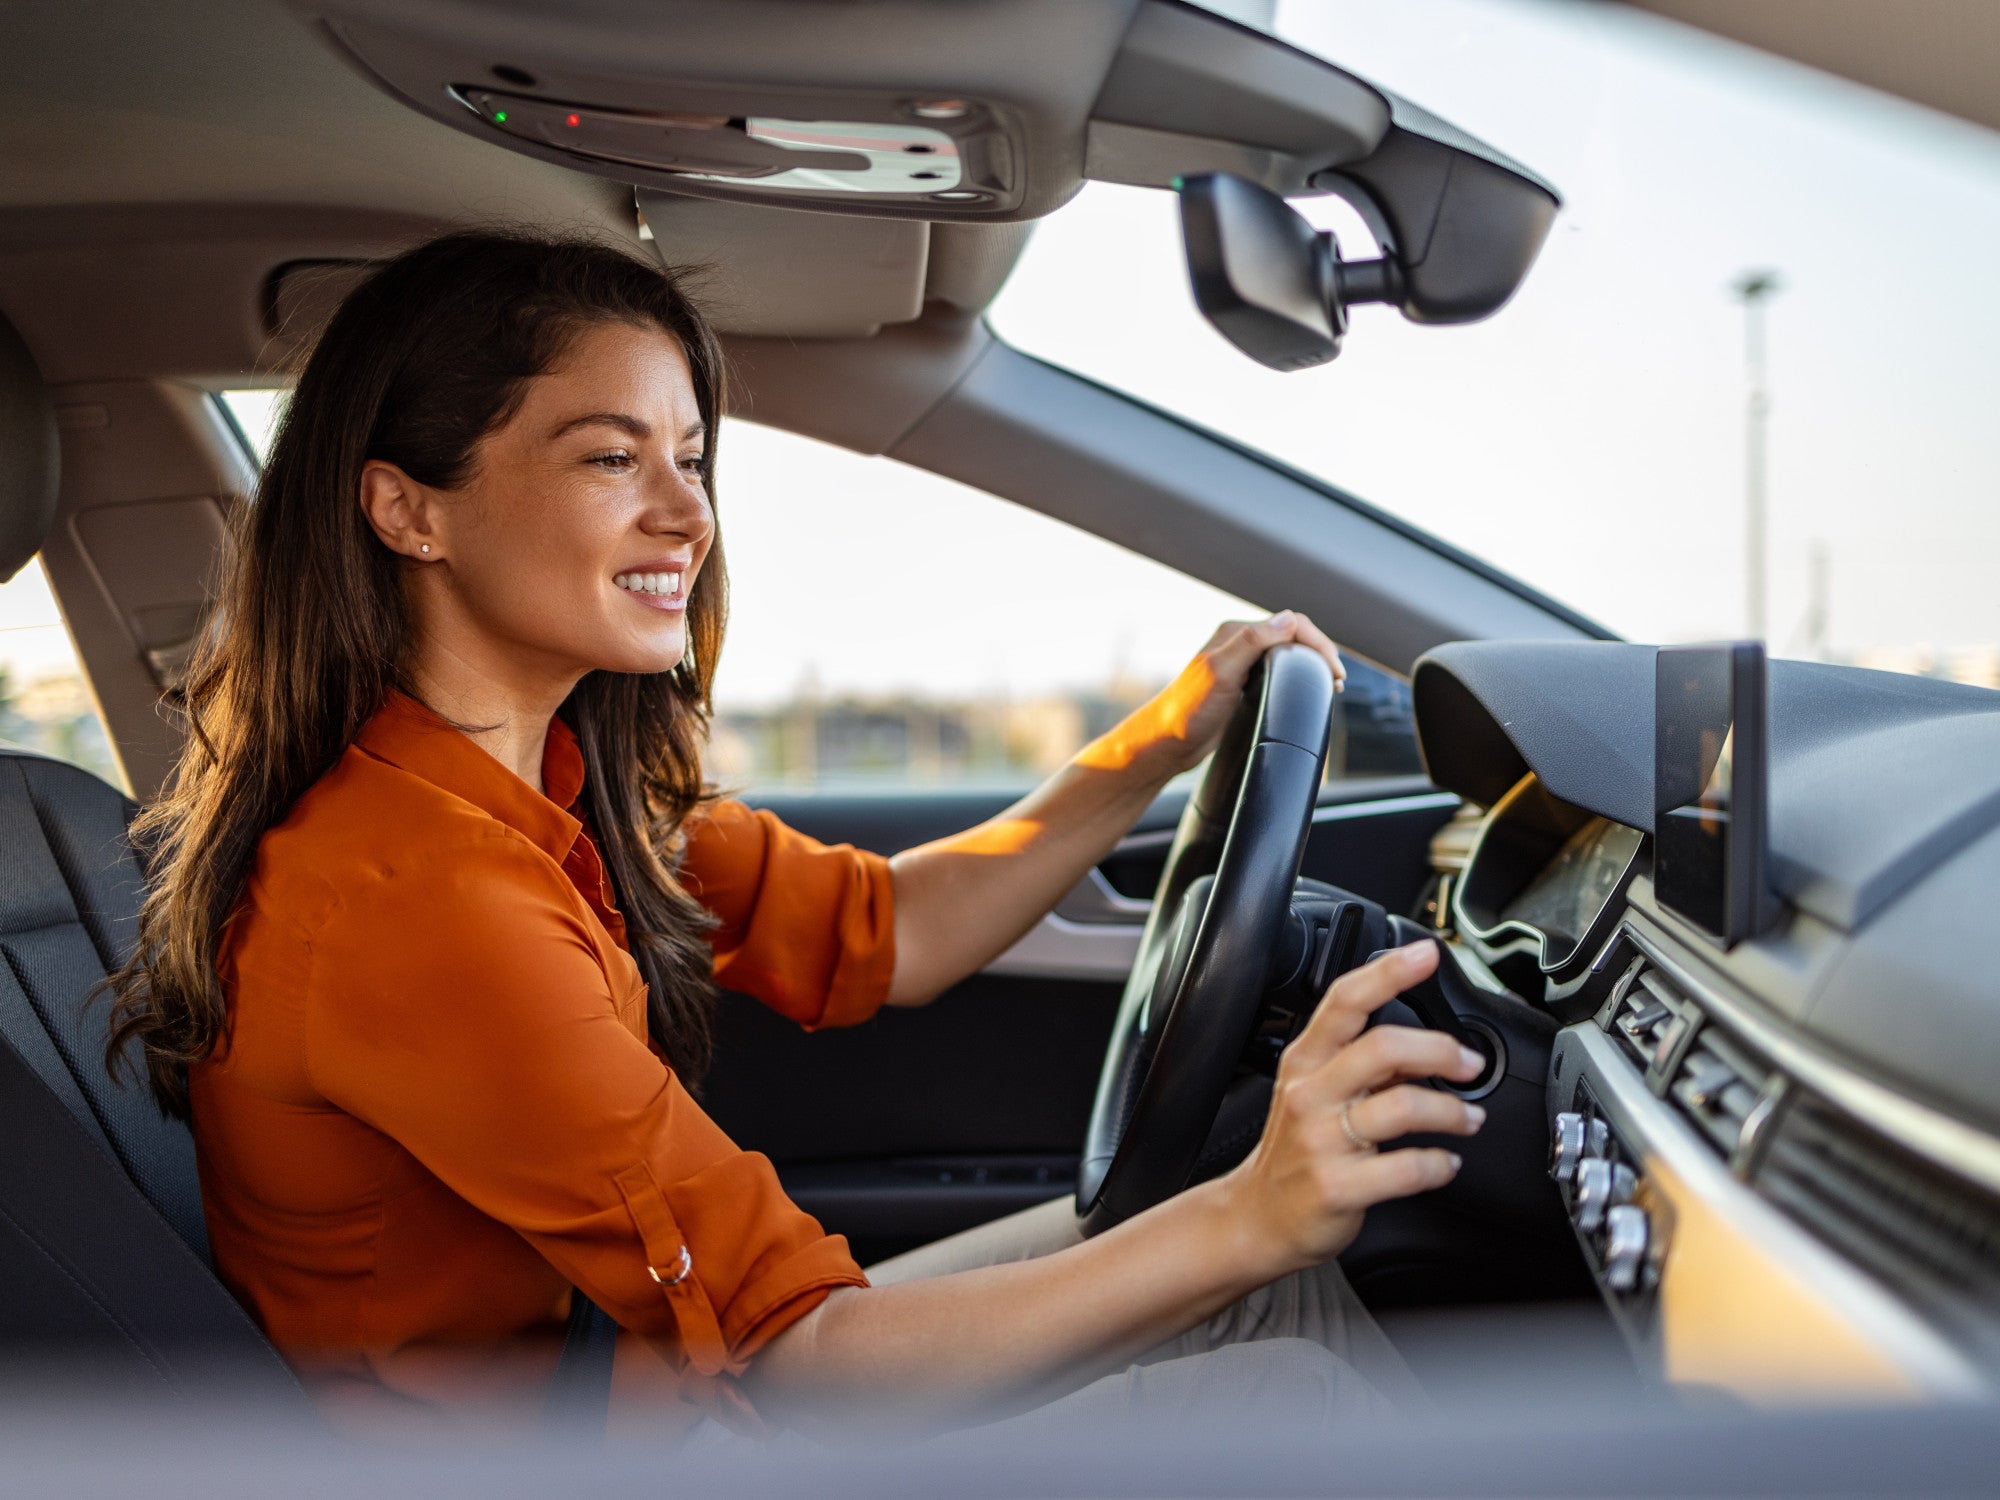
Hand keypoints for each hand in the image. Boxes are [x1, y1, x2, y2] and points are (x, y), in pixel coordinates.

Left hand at [1113, 613, 1346, 777]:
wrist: (1166, 743)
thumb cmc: (1187, 711)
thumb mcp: (1221, 672)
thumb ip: (1253, 642)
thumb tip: (1289, 619)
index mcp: (1235, 633)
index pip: (1290, 624)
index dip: (1318, 644)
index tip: (1335, 672)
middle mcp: (1239, 644)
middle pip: (1293, 636)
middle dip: (1320, 653)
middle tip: (1338, 680)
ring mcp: (1241, 665)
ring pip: (1287, 654)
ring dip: (1311, 664)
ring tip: (1331, 685)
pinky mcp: (1242, 685)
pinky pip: (1278, 672)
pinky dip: (1298, 677)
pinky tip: (1305, 692)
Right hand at [1219, 941, 1485, 1276]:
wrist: (1258, 1217)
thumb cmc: (1294, 1151)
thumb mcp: (1315, 1093)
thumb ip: (1362, 1064)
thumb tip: (1427, 1044)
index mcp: (1306, 1061)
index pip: (1346, 1000)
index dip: (1389, 972)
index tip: (1427, 954)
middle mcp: (1312, 1095)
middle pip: (1382, 1047)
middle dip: (1439, 1050)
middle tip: (1467, 1064)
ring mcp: (1323, 1142)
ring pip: (1402, 1107)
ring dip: (1451, 1111)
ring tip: (1467, 1118)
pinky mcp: (1339, 1187)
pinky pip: (1405, 1168)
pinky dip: (1438, 1165)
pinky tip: (1445, 1164)